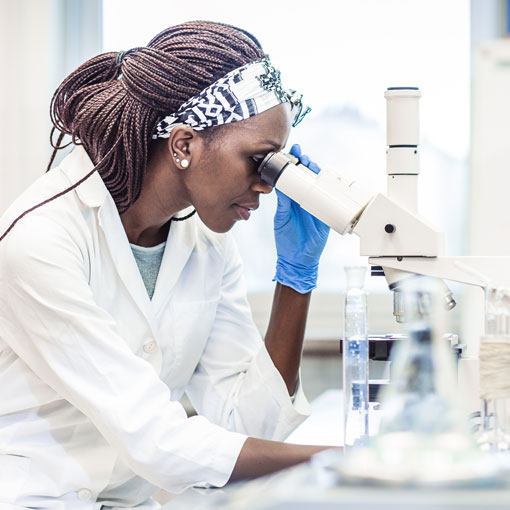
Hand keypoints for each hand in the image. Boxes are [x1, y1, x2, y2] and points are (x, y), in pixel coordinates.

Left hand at [273, 144, 329, 293]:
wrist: (298, 258)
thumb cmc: (286, 239)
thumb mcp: (282, 218)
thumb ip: (283, 203)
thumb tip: (281, 186)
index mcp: (292, 199)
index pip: (293, 177)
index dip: (293, 165)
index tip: (292, 153)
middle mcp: (305, 199)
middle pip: (308, 177)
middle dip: (306, 164)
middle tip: (302, 156)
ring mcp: (317, 206)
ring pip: (320, 185)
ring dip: (318, 173)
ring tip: (311, 165)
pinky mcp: (327, 214)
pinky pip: (331, 200)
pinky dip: (332, 190)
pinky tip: (329, 182)